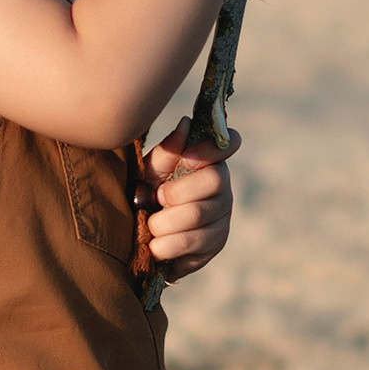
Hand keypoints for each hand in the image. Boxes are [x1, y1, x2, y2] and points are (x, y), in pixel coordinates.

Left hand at [140, 121, 237, 276]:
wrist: (139, 241)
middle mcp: (222, 186)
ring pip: (198, 213)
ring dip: (164, 222)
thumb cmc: (147, 198)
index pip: (229, 142)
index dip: (212, 148)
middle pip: (214, 179)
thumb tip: (186, 124)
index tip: (188, 158)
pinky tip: (154, 245)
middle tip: (156, 198)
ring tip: (149, 225)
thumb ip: (167, 152)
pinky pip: (192, 241)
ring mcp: (223, 215)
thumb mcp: (150, 173)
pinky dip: (165, 244)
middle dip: (176, 191)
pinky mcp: (216, 243)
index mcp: (207, 162)